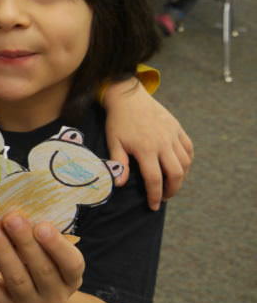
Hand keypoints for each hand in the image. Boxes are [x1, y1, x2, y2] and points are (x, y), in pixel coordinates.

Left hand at [0, 215, 83, 302]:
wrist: (30, 294)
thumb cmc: (42, 259)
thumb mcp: (50, 249)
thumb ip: (42, 234)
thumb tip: (21, 208)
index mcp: (71, 278)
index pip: (71, 264)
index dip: (56, 245)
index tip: (42, 225)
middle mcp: (54, 297)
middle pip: (41, 270)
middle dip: (24, 242)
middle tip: (10, 217)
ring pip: (15, 279)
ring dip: (1, 250)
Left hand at [103, 79, 192, 209]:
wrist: (128, 96)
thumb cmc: (118, 120)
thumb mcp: (113, 142)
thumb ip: (118, 163)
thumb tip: (119, 184)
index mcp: (145, 149)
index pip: (154, 179)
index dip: (155, 195)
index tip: (154, 206)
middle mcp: (163, 143)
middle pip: (176, 174)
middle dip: (172, 190)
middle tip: (164, 197)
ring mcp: (172, 135)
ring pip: (185, 162)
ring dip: (181, 177)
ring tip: (172, 184)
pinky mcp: (177, 128)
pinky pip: (189, 148)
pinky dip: (188, 161)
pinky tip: (181, 167)